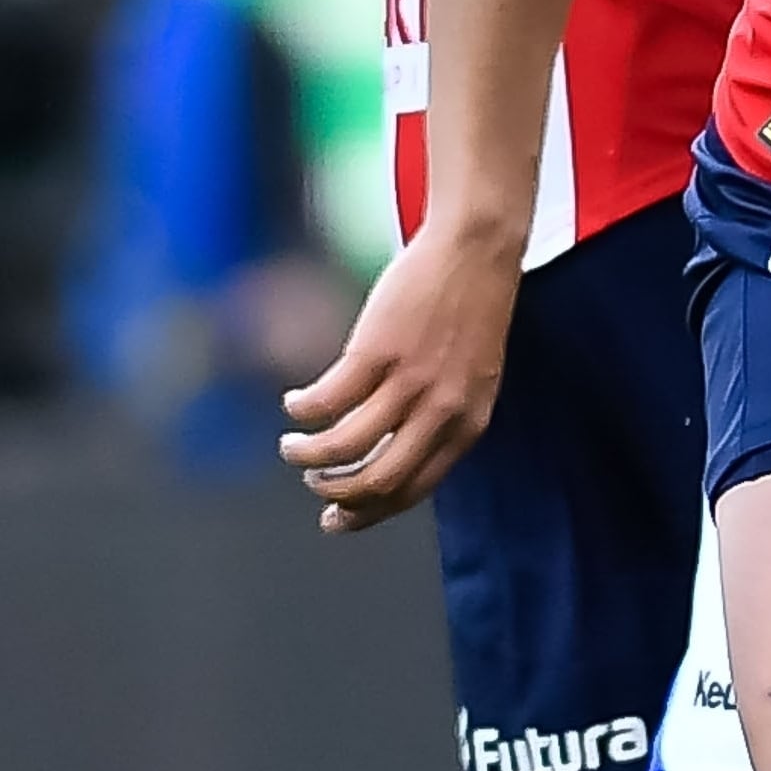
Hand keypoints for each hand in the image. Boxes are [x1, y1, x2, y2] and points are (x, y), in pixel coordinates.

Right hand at [278, 225, 521, 531]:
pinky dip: (302, 410)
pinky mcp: (377, 351)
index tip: (336, 519)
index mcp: (468, 424)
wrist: (478, 250)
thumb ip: (443, 418)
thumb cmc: (471, 312)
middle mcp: (442, 411)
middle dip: (336, 494)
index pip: (414, 489)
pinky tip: (294, 402)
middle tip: (312, 484)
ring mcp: (410, 382)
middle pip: (377, 480)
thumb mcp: (473, 378)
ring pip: (344, 447)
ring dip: (307, 455)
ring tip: (292, 447)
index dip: (369, 512)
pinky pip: (326, 401)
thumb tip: (390, 455)